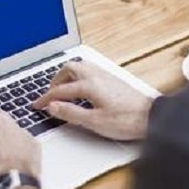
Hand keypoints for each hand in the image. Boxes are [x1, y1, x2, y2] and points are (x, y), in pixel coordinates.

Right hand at [33, 60, 153, 140]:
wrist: (151, 117)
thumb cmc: (127, 120)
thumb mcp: (94, 122)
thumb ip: (71, 113)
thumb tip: (53, 107)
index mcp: (90, 85)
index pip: (60, 90)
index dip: (46, 98)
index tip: (37, 105)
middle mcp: (97, 75)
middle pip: (69, 69)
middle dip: (55, 80)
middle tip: (50, 95)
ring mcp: (106, 75)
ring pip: (80, 66)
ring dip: (67, 75)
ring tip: (62, 89)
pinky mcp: (113, 79)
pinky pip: (90, 70)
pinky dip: (79, 76)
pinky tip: (81, 88)